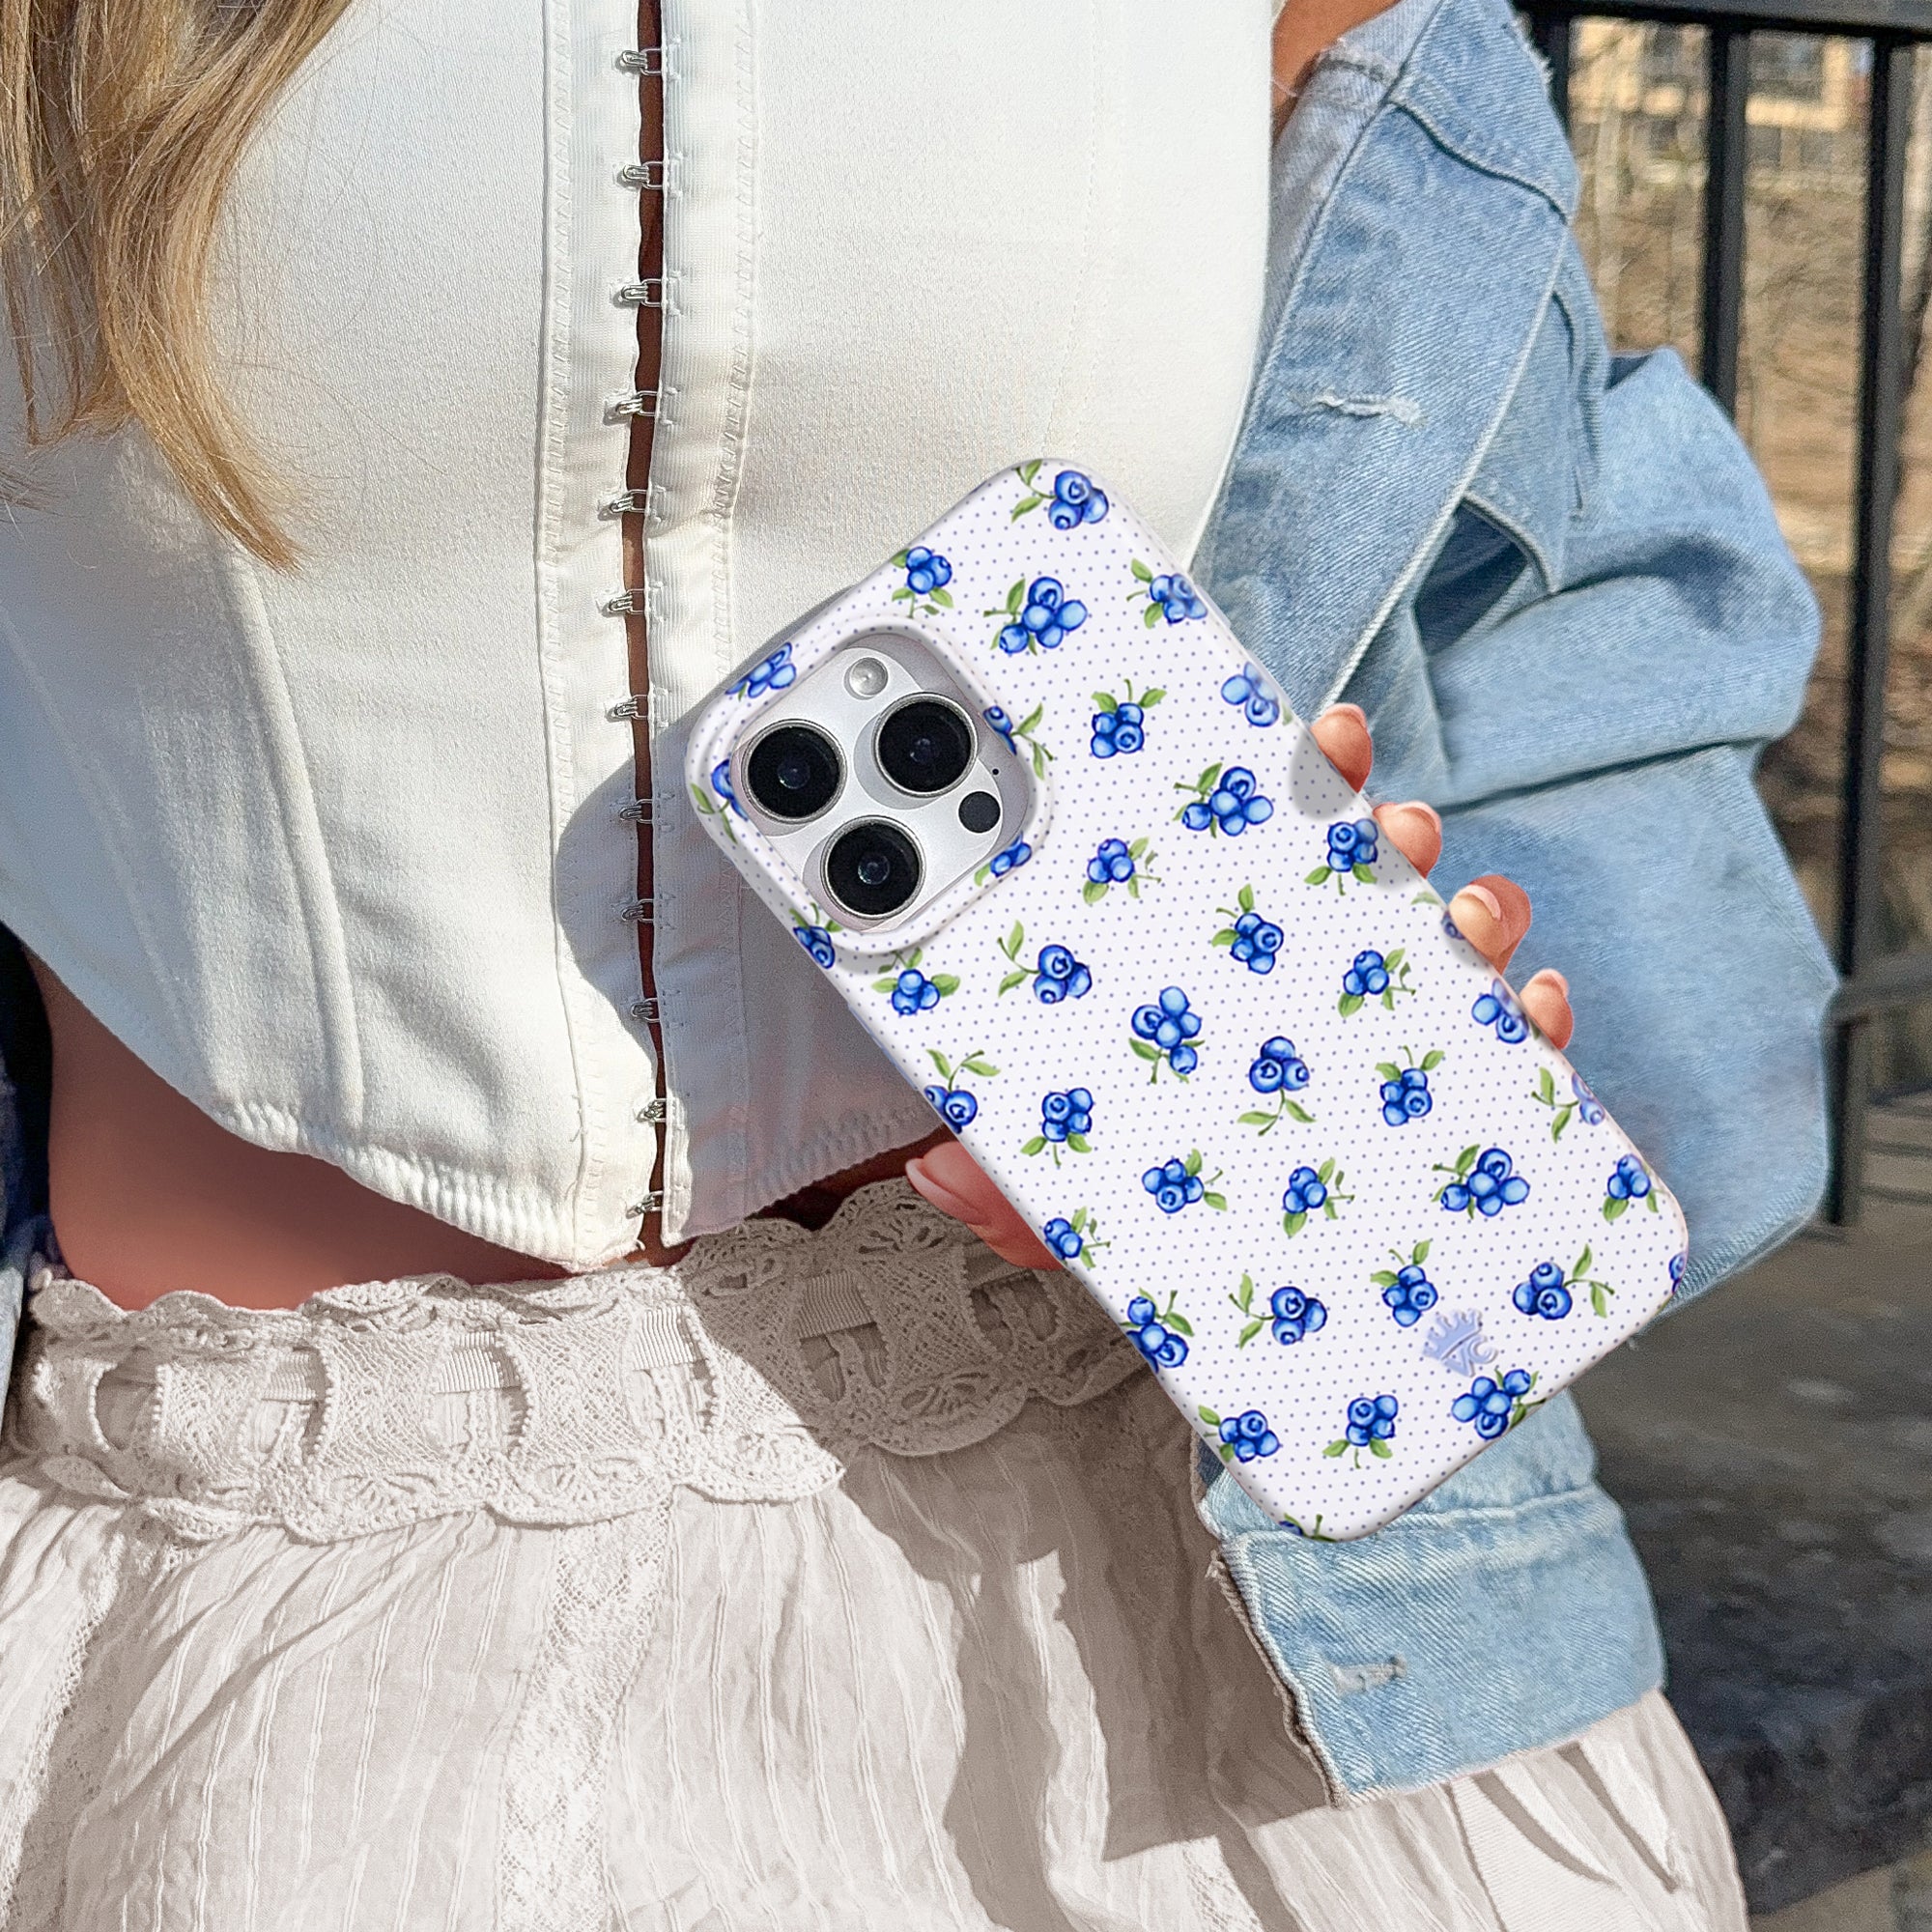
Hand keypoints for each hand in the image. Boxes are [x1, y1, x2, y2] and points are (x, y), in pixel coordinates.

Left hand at [904, 703, 1575, 1269]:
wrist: (1178, 1256)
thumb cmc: (1120, 1183)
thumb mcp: (1050, 1180)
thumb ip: (997, 1179)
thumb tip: (934, 1171)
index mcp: (1221, 960)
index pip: (1273, 848)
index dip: (1310, 779)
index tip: (1325, 741)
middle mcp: (1309, 978)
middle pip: (1375, 877)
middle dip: (1393, 840)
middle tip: (1386, 836)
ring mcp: (1380, 1031)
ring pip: (1454, 943)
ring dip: (1474, 914)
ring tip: (1464, 923)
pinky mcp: (1441, 1098)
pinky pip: (1510, 1049)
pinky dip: (1536, 1021)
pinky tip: (1534, 1009)